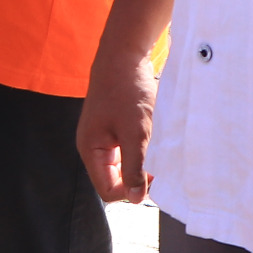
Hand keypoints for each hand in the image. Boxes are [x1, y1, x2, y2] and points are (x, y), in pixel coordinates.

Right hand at [77, 55, 155, 203]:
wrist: (125, 53)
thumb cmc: (126, 89)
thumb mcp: (135, 131)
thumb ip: (134, 167)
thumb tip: (136, 198)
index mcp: (90, 149)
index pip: (108, 190)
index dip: (132, 191)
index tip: (154, 178)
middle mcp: (94, 147)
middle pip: (116, 180)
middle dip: (139, 177)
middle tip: (161, 164)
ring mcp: (105, 137)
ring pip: (126, 165)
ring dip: (143, 162)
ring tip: (159, 148)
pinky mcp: (117, 128)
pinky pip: (130, 150)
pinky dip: (144, 150)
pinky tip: (156, 138)